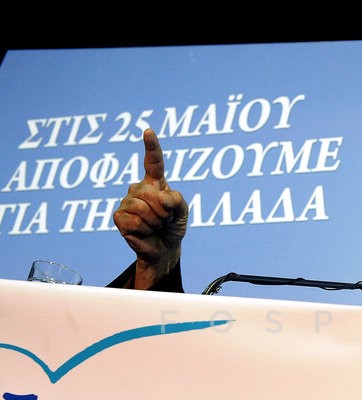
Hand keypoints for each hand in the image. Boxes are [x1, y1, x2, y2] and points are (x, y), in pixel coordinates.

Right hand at [113, 129, 187, 288]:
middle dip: (162, 210)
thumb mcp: (183, 211)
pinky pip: (132, 220)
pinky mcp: (119, 217)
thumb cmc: (173, 226)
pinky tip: (144, 231)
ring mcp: (127, 202)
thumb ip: (176, 199)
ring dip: (154, 221)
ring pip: (141, 207)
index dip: (151, 146)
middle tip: (164, 219)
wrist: (165, 248)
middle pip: (148, 192)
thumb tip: (159, 197)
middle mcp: (138, 189)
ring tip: (155, 225)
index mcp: (156, 183)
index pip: (153, 161)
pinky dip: (143, 229)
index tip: (148, 131)